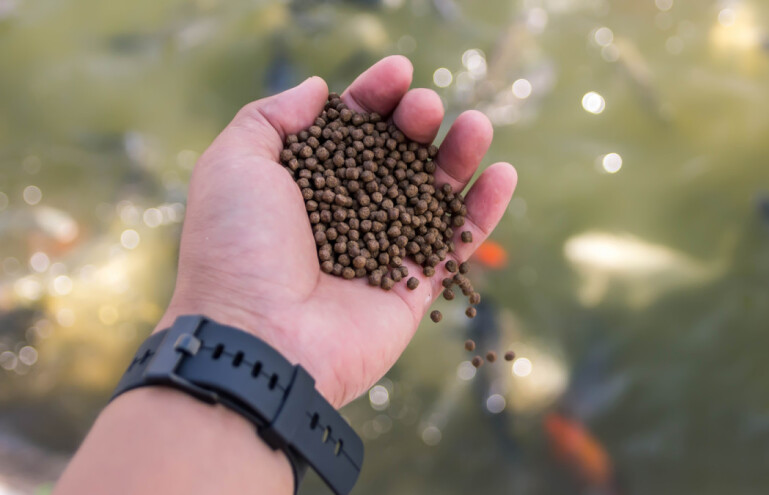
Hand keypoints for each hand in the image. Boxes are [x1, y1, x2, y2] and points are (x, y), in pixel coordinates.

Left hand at [156, 56, 516, 407]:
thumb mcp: (235, 163)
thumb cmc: (239, 249)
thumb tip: (318, 89)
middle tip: (424, 108)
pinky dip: (483, 210)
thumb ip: (272, 117)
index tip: (398, 72)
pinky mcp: (414, 287)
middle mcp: (344, 216)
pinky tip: (503, 172)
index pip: (348, 131)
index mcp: (302, 187)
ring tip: (476, 126)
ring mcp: (382, 251)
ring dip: (458, 156)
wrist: (260, 338)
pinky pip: (456, 243)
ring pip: (432, 195)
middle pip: (395, 157)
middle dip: (414, 124)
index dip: (373, 98)